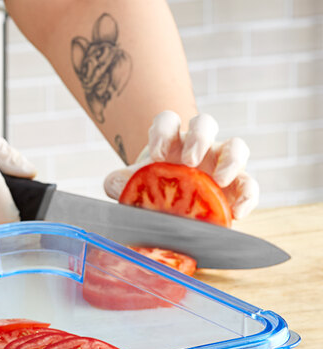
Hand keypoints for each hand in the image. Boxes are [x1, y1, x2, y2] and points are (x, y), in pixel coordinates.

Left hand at [104, 111, 258, 219]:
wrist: (170, 212)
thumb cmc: (152, 191)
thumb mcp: (132, 186)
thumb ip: (119, 183)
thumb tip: (114, 184)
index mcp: (170, 141)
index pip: (168, 121)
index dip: (162, 132)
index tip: (156, 155)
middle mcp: (198, 147)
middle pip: (205, 123)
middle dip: (198, 138)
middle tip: (189, 161)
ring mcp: (221, 164)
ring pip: (237, 147)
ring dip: (231, 160)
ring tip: (219, 180)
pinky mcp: (236, 186)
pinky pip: (249, 185)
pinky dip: (248, 196)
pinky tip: (238, 213)